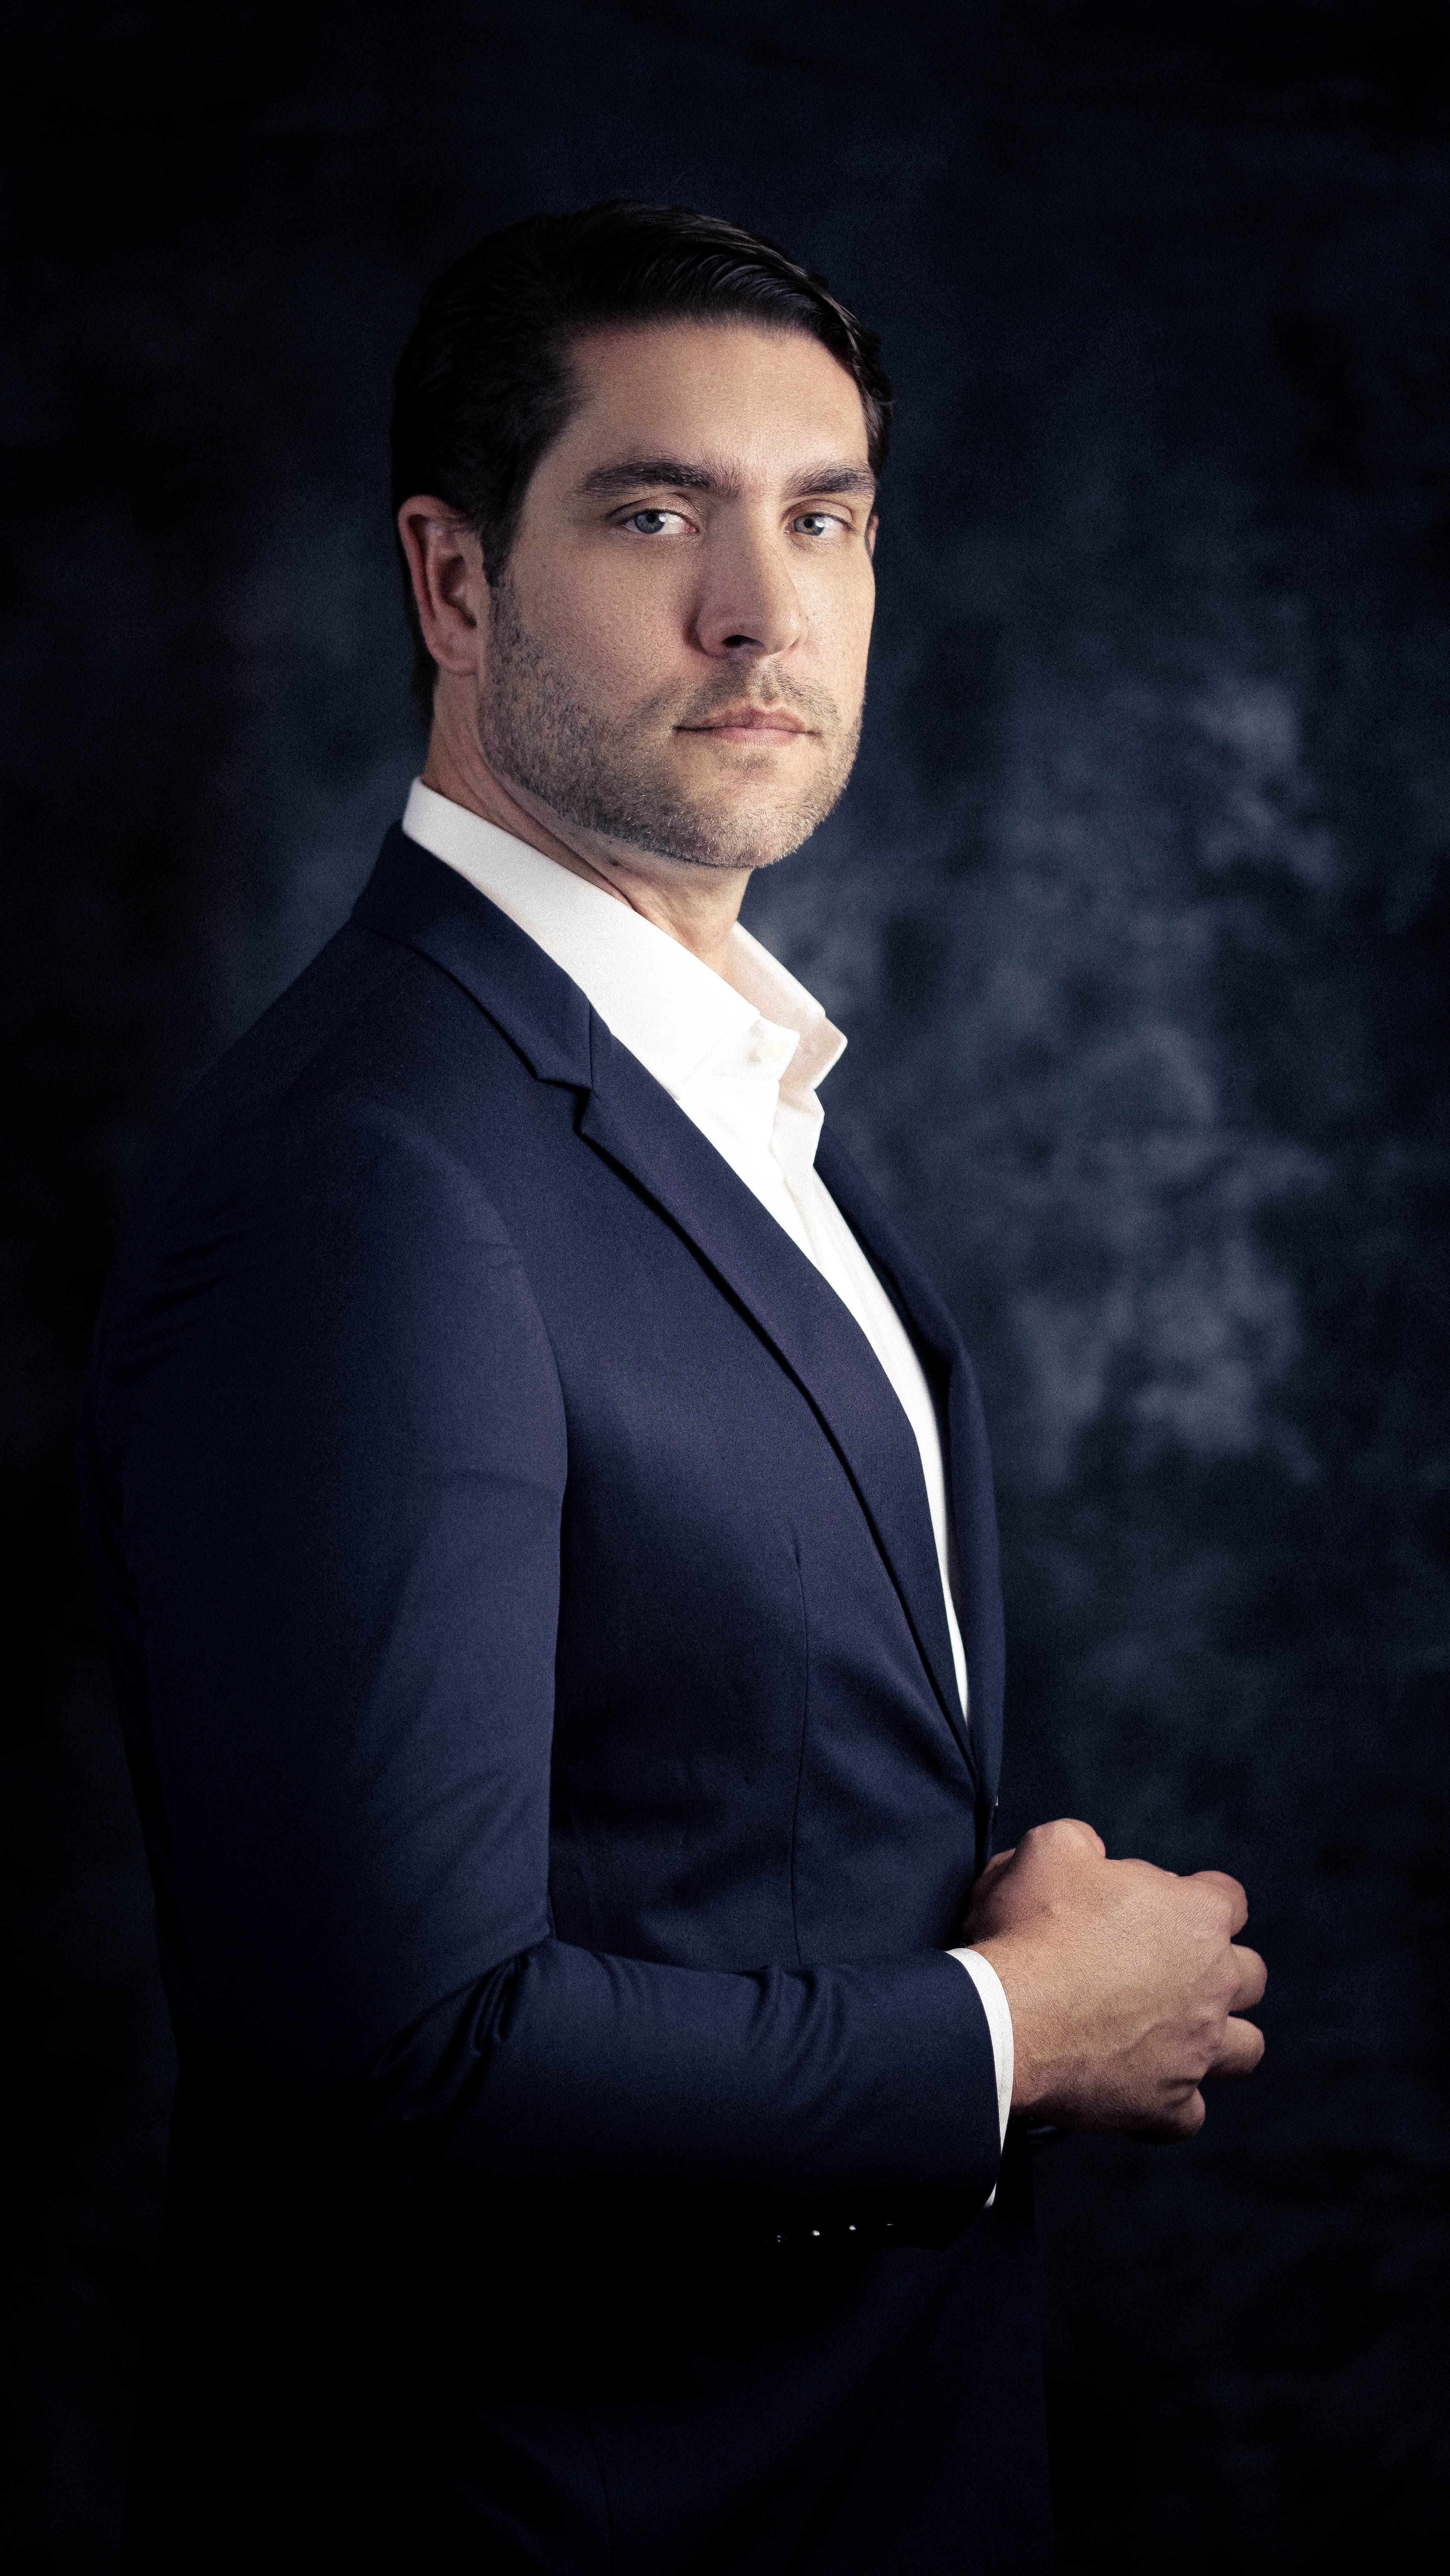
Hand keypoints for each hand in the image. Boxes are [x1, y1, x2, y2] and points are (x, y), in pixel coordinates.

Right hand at [961, 1818, 1265, 2140]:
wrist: (1006, 2016)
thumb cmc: (1032, 1931)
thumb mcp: (1051, 1848)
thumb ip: (1084, 1842)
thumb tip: (1091, 1852)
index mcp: (1196, 1916)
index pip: (1229, 1898)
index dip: (1197, 1899)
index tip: (1164, 1908)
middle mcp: (1212, 1983)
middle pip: (1250, 1975)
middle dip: (1219, 1969)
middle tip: (1166, 1970)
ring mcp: (1196, 2048)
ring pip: (1246, 2048)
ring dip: (1219, 2039)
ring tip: (1176, 2033)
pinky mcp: (1165, 2104)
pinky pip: (1188, 2117)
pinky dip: (1169, 2107)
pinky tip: (1139, 2090)